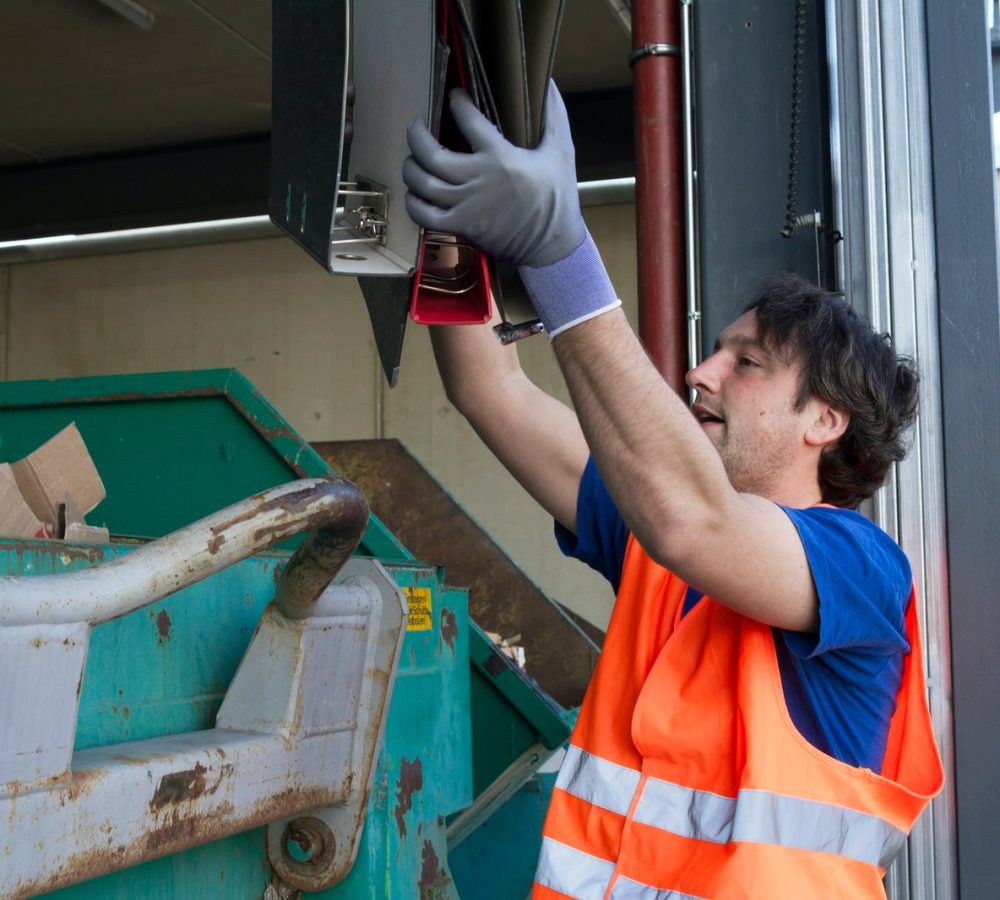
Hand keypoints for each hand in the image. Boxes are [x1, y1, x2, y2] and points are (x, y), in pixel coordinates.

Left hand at [403, 81, 585, 268]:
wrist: (552, 245)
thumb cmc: (557, 198)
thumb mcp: (562, 151)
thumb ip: (553, 115)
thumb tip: (549, 81)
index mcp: (500, 157)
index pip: (468, 119)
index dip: (457, 103)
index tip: (455, 97)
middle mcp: (478, 179)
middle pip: (430, 154)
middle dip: (416, 136)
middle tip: (416, 127)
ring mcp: (465, 206)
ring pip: (422, 183)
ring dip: (411, 168)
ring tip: (413, 160)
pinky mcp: (460, 227)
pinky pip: (423, 215)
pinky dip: (413, 203)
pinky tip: (415, 194)